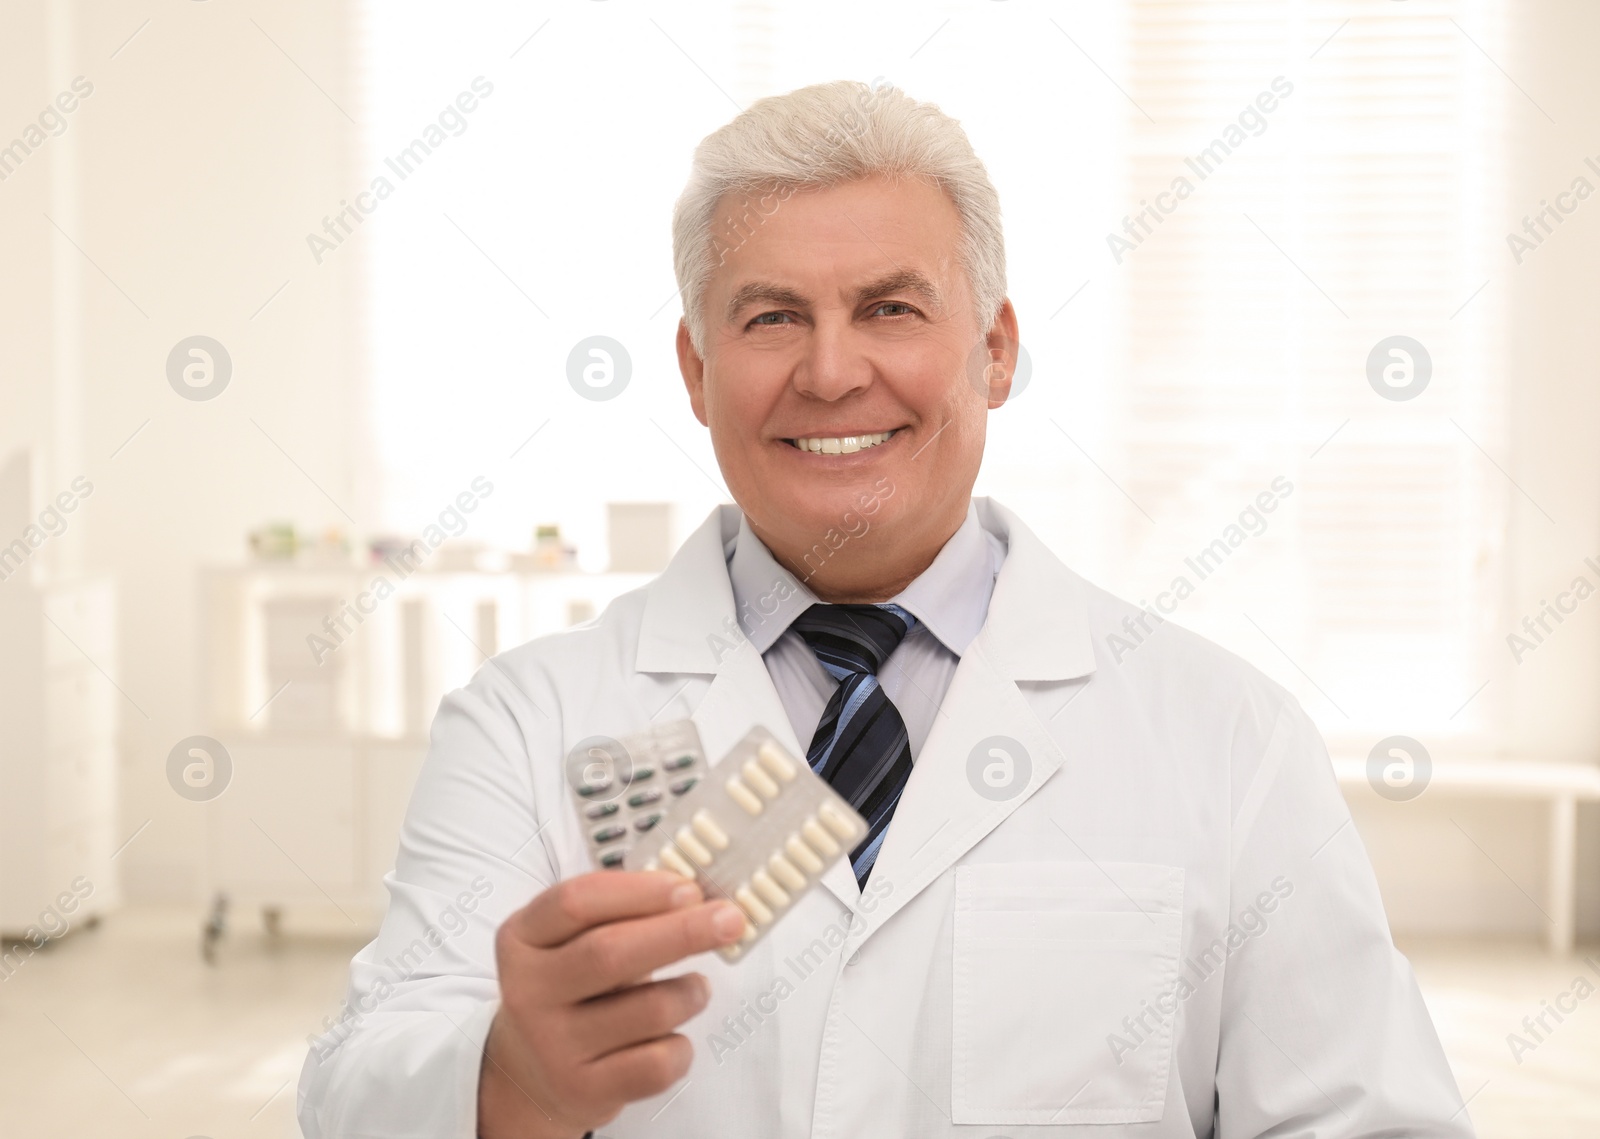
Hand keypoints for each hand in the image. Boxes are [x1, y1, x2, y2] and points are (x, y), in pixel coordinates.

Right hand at [478, 870, 746, 1137]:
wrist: (533, 1073)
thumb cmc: (573, 989)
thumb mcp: (574, 941)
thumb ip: (623, 913)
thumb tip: (700, 898)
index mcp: (522, 938)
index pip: (576, 902)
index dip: (639, 891)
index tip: (688, 888)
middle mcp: (527, 991)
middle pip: (610, 952)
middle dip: (683, 931)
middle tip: (731, 919)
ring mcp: (552, 1045)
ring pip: (648, 1009)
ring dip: (691, 992)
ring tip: (694, 989)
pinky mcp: (582, 1090)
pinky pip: (657, 1063)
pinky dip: (681, 1046)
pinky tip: (673, 1036)